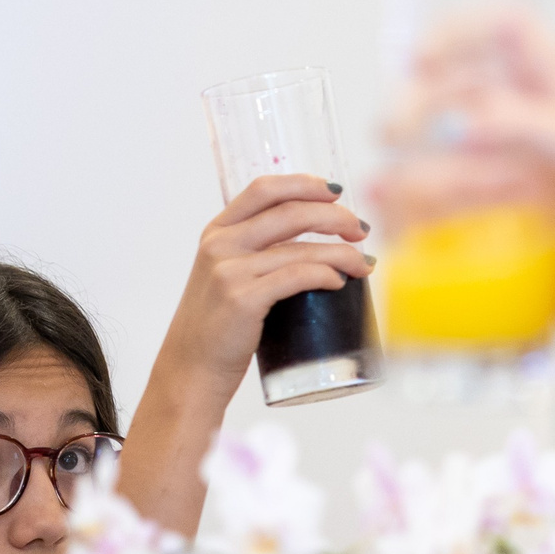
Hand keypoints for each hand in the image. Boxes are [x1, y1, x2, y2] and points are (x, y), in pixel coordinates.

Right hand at [152, 174, 371, 395]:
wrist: (191, 369)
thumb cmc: (219, 326)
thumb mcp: (227, 275)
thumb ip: (256, 252)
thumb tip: (316, 239)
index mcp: (217, 231)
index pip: (264, 189)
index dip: (305, 184)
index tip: (337, 193)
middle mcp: (220, 245)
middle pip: (290, 212)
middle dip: (336, 217)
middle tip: (361, 231)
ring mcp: (229, 272)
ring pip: (301, 248)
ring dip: (342, 252)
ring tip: (363, 264)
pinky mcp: (242, 300)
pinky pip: (297, 277)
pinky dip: (326, 274)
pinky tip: (340, 281)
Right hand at [370, 9, 554, 403]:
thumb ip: (531, 128)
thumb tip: (462, 119)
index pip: (510, 31)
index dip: (460, 33)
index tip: (417, 60)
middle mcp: (545, 128)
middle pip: (464, 93)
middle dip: (420, 109)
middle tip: (389, 136)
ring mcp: (524, 177)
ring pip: (450, 155)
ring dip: (413, 169)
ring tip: (387, 195)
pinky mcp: (508, 225)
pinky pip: (451, 208)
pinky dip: (421, 214)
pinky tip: (403, 228)